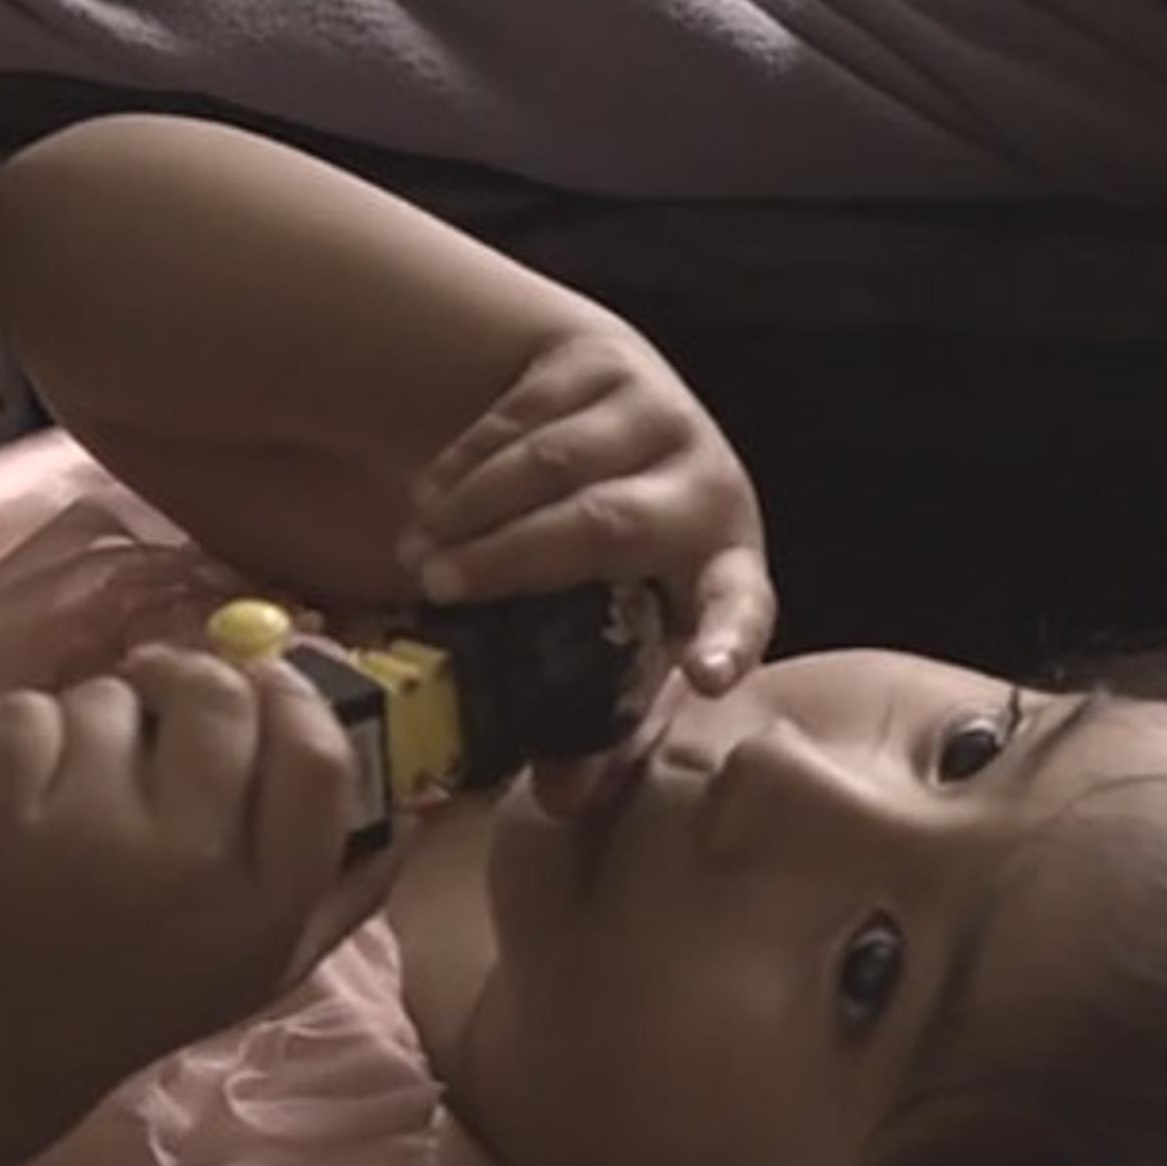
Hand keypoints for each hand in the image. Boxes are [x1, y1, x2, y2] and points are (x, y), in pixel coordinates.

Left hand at [0, 645, 398, 1124]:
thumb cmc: (150, 993)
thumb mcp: (267, 965)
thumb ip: (347, 892)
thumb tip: (418, 810)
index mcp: (267, 901)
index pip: (318, 757)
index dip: (298, 697)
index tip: (268, 683)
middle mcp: (192, 864)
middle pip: (222, 700)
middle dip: (193, 675)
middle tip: (167, 687)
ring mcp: (88, 836)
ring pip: (113, 697)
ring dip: (104, 712)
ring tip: (91, 767)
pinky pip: (27, 711)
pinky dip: (26, 730)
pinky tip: (29, 778)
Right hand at [395, 323, 775, 696]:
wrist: (606, 412)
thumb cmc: (617, 554)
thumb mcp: (620, 625)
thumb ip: (597, 718)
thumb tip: (561, 803)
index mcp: (731, 564)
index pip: (745, 606)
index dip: (725, 640)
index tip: (704, 676)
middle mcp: (711, 483)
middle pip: (611, 523)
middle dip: (518, 559)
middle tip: (444, 590)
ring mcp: (661, 414)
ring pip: (556, 462)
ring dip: (476, 511)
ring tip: (421, 557)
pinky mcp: (605, 361)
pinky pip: (520, 416)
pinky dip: (464, 464)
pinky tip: (429, 503)